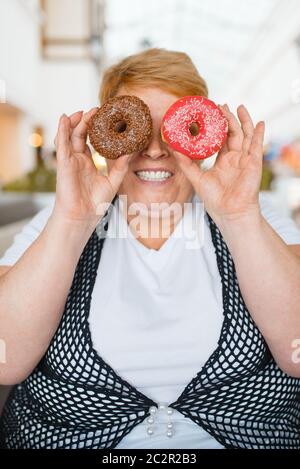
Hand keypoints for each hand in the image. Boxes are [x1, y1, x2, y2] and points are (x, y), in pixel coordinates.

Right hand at [53, 109, 131, 226]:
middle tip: (96, 110)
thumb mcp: (113, 181)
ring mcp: (69, 160)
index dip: (96, 128)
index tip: (105, 117)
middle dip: (86, 121)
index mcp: (88, 162)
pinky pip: (61, 144)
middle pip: (79, 134)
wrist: (83, 216)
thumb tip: (132, 152)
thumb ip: (121, 166)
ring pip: (69, 136)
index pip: (90, 140)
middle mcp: (77, 159)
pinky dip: (61, 130)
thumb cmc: (95, 203)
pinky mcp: (63, 163)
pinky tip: (64, 118)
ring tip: (82, 111)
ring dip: (74, 122)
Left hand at [173, 104, 264, 223]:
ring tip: (239, 106)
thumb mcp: (197, 178)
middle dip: (228, 119)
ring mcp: (245, 160)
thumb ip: (186, 164)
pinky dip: (259, 134)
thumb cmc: (215, 200)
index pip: (220, 139)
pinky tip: (260, 122)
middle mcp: (235, 158)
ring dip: (243, 120)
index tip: (209, 114)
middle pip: (233, 133)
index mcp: (223, 161)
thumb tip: (173, 149)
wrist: (229, 212)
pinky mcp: (253, 163)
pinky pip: (257, 146)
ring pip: (245, 135)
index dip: (216, 127)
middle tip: (220, 106)